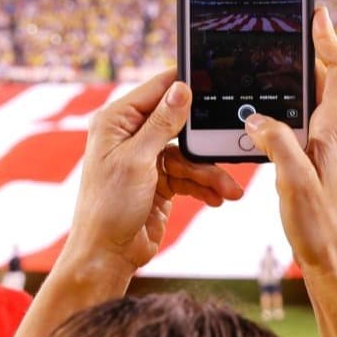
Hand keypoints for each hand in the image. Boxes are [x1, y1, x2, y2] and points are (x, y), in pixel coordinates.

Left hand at [64, 69, 244, 281]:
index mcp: (116, 121)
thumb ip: (161, 123)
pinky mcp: (160, 181)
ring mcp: (146, 159)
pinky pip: (189, 175)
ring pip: (189, 154)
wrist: (108, 255)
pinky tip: (217, 197)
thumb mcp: (137, 160)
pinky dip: (203, 186)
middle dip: (203, 141)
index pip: (156, 90)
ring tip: (228, 188)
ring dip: (208, 172)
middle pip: (179, 123)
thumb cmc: (108, 207)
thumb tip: (181, 88)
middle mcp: (131, 135)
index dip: (184, 85)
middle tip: (227, 144)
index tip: (214, 82)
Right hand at [247, 7, 336, 283]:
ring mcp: (334, 151)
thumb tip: (256, 118)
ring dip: (295, 84)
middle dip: (307, 53)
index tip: (315, 13)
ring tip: (268, 70)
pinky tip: (266, 122)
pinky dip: (289, 113)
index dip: (329, 38)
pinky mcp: (324, 167)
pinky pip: (307, 126)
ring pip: (316, 103)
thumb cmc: (322, 229)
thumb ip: (276, 142)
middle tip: (283, 34)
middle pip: (328, 79)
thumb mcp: (294, 182)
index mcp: (336, 131)